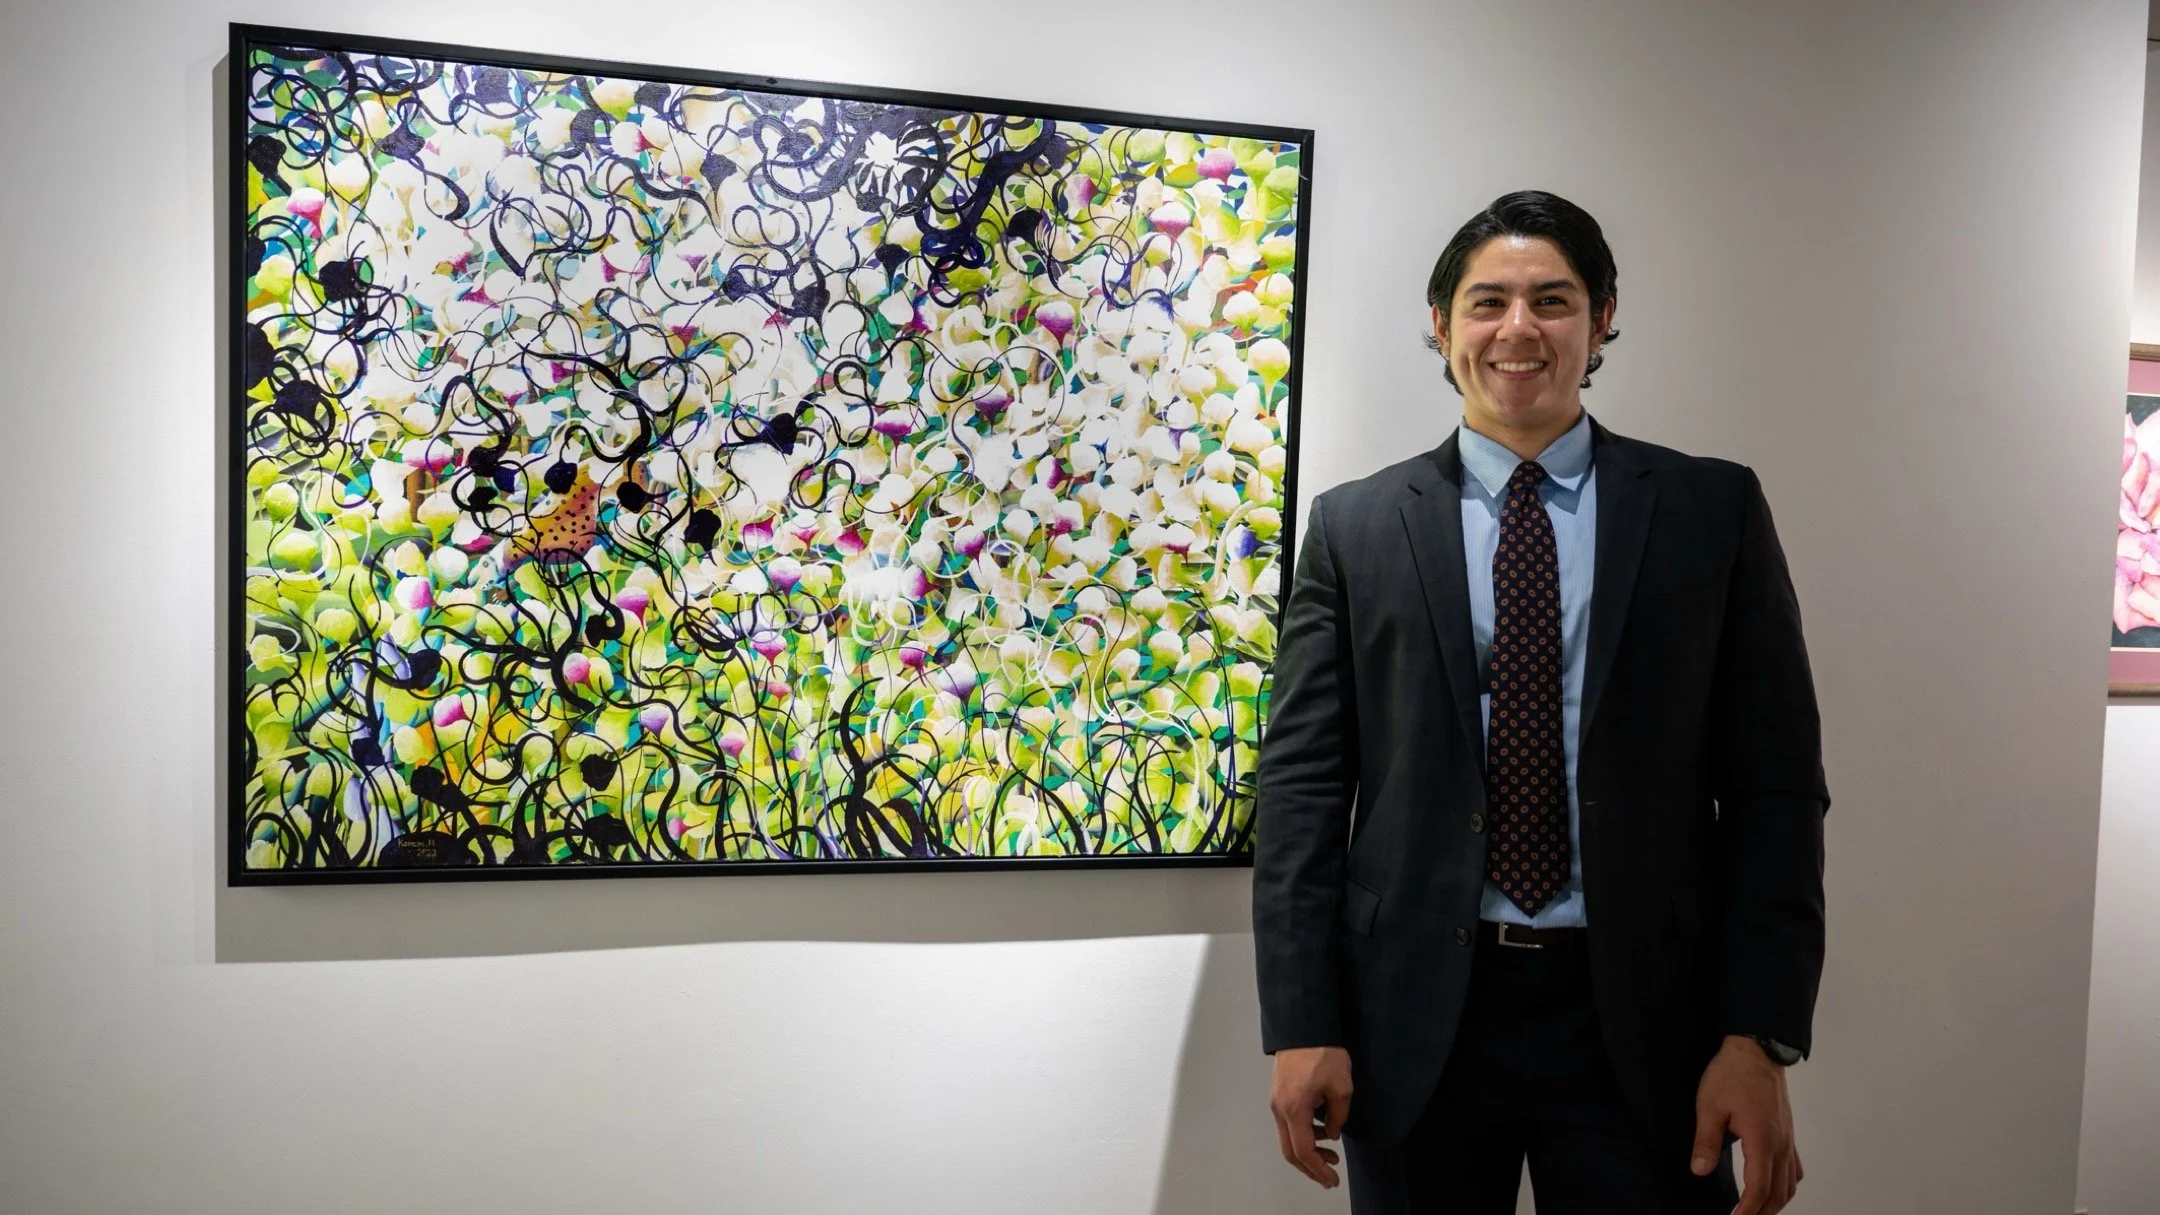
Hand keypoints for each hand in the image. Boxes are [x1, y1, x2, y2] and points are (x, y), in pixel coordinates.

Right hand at [1269, 1045, 1352, 1187]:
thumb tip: (1331, 1133)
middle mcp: (1279, 1109)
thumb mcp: (1342, 1087)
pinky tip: (1321, 1130)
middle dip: (1311, 1167)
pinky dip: (1303, 1135)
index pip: (1303, 1151)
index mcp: (1294, 1109)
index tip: (1333, 1179)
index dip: (1318, 1170)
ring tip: (1331, 1152)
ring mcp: (1276, 1102)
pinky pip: (1288, 1124)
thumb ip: (1338, 1117)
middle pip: (1290, 1151)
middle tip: (1330, 1174)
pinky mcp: (1278, 1095)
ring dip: (1308, 1151)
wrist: (1304, 1027)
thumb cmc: (1323, 1053)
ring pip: (1288, 1138)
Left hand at [1693, 1035, 1801, 1213]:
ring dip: (1776, 1201)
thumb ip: (1706, 1141)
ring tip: (1756, 1209)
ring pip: (1791, 1183)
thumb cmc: (1731, 1075)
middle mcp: (1781, 1145)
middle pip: (1779, 1192)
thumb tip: (1700, 1170)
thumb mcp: (1710, 1107)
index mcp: (1763, 1141)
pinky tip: (1771, 1185)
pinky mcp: (1788, 1132)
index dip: (1747, 1210)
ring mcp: (1788, 1139)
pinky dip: (1785, 1184)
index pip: (1758, 1189)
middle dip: (1762, 1211)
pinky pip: (1795, 1168)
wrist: (1757, 1049)